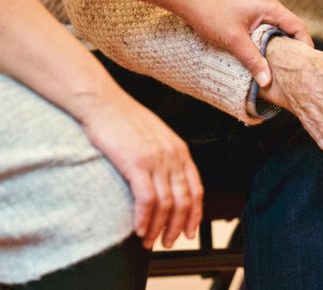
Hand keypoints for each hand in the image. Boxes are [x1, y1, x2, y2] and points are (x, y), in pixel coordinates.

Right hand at [74, 89, 203, 248]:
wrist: (103, 103)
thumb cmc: (123, 119)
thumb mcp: (155, 136)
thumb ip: (165, 157)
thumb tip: (165, 181)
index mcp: (180, 150)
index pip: (196, 189)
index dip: (195, 214)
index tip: (189, 231)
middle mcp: (173, 156)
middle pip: (184, 200)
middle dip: (177, 226)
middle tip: (168, 242)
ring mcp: (156, 159)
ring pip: (166, 204)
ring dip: (159, 227)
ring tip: (150, 241)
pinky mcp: (136, 163)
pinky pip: (147, 199)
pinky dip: (144, 219)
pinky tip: (139, 229)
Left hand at [178, 0, 313, 86]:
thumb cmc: (209, 13)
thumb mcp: (233, 40)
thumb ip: (253, 60)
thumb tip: (267, 81)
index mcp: (268, 6)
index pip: (297, 26)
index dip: (305, 45)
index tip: (306, 63)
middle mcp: (266, 2)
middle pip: (289, 26)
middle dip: (293, 46)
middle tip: (295, 67)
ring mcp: (256, 4)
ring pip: (276, 26)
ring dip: (279, 43)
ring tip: (280, 63)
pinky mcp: (247, 8)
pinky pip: (265, 24)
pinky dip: (267, 37)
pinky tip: (262, 51)